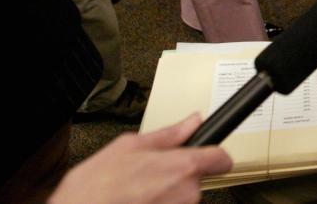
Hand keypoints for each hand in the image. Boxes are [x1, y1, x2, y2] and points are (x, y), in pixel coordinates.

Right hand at [48, 113, 231, 203]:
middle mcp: (186, 193)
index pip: (221, 159)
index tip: (210, 156)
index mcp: (182, 166)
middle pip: (197, 180)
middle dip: (178, 177)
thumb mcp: (130, 145)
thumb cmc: (95, 186)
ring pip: (183, 198)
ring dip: (166, 195)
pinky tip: (139, 202)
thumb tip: (193, 121)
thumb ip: (169, 134)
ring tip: (139, 192)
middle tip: (150, 176)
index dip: (215, 155)